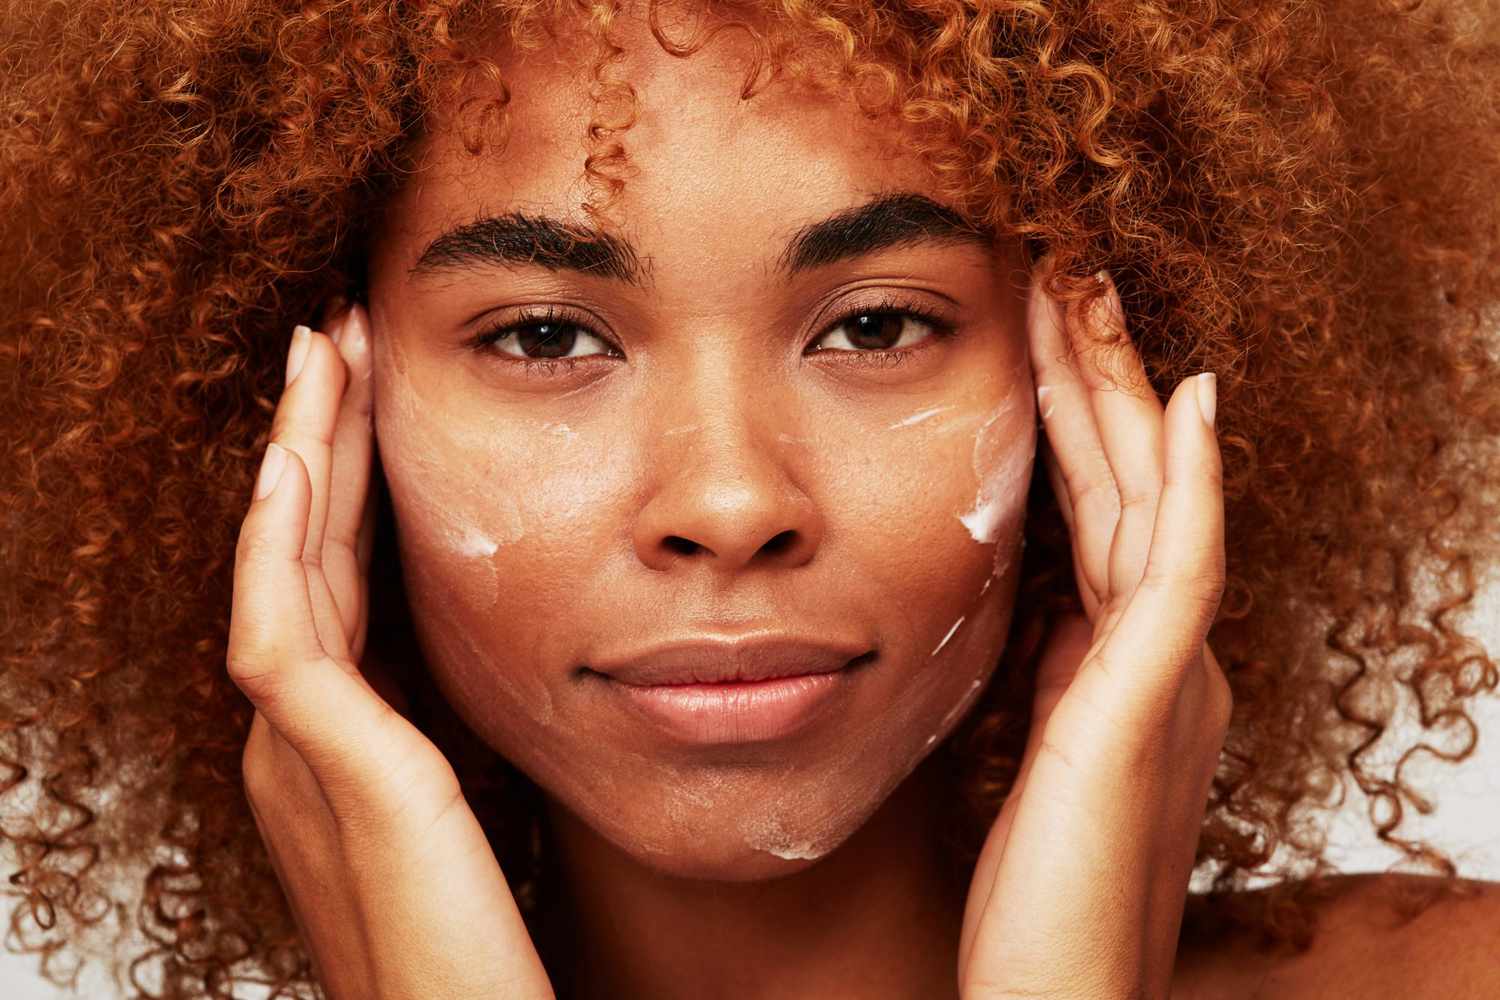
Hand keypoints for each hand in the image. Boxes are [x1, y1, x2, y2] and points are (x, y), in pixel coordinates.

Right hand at [227, 304, 554, 999]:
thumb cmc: (480, 950)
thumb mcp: (470, 817)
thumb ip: (466, 745)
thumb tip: (518, 681)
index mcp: (340, 742)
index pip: (334, 580)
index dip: (347, 484)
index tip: (376, 395)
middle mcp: (299, 738)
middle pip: (298, 553)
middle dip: (317, 440)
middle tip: (335, 339)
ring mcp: (297, 752)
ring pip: (278, 567)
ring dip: (297, 455)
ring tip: (319, 354)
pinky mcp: (324, 768)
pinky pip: (280, 628)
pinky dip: (280, 541)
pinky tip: (293, 461)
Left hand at [956, 262, 1230, 998]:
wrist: (1055, 996)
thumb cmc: (1033, 892)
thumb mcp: (1035, 754)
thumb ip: (1049, 676)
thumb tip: (1038, 612)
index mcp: (1127, 665)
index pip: (1102, 513)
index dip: (1076, 421)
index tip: (1040, 336)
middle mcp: (1163, 656)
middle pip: (1132, 486)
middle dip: (1101, 378)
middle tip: (1071, 275)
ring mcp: (1168, 675)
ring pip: (1154, 501)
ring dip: (1128, 392)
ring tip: (1100, 294)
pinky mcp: (1151, 702)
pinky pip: (1182, 566)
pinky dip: (1190, 479)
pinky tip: (1189, 400)